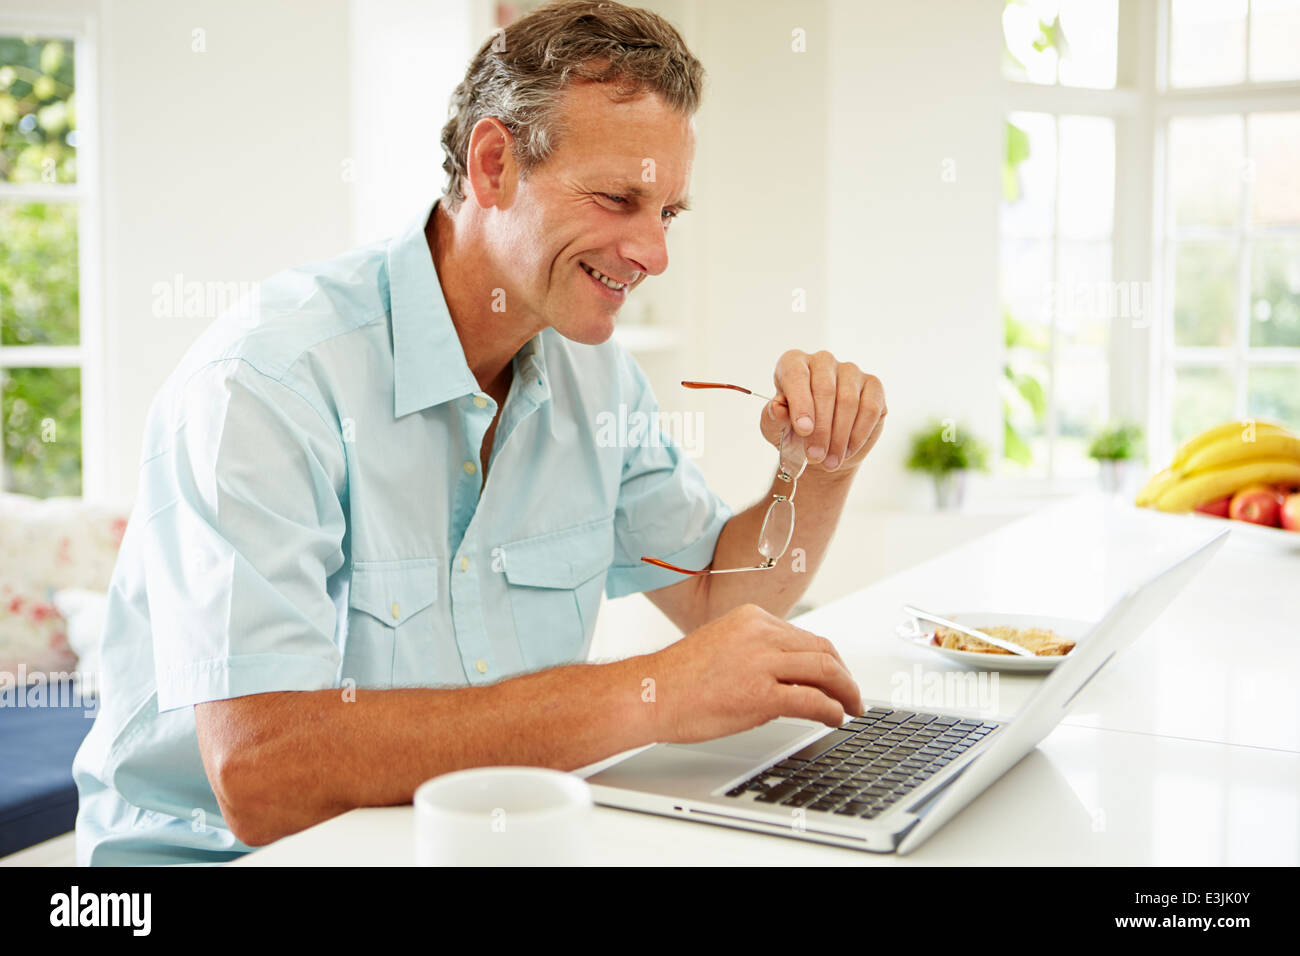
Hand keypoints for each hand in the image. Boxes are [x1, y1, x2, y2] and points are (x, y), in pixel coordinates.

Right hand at [644, 603, 862, 743]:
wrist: (649, 694)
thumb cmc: (678, 678)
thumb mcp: (723, 645)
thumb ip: (756, 651)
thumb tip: (790, 674)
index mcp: (751, 617)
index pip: (804, 636)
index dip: (829, 658)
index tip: (836, 674)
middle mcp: (759, 633)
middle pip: (822, 650)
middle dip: (844, 675)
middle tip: (853, 694)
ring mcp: (761, 662)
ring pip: (824, 670)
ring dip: (846, 692)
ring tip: (851, 707)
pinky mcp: (760, 694)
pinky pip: (812, 700)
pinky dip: (832, 709)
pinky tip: (835, 718)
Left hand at [758, 350, 886, 474]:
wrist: (821, 449)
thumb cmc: (794, 434)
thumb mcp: (775, 430)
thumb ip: (772, 418)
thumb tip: (777, 407)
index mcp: (793, 364)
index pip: (796, 375)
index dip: (800, 404)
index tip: (803, 430)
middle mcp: (822, 361)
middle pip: (825, 389)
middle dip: (820, 428)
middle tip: (815, 456)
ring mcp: (850, 371)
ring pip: (848, 401)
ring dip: (839, 436)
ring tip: (830, 461)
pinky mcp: (873, 387)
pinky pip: (870, 409)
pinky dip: (858, 435)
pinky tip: (846, 451)